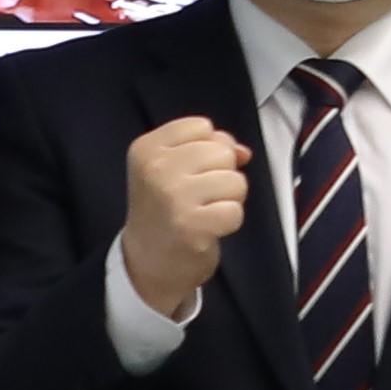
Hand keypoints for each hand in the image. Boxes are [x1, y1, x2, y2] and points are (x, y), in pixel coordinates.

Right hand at [119, 114, 251, 321]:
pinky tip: (209, 227)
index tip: (191, 172)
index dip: (209, 148)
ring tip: (204, 211)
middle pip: (222, 151)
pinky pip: (235, 210)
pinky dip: (229, 221)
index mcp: (147, 148)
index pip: (203, 126)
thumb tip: (243, 151)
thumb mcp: (172, 169)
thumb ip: (208, 148)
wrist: (147, 262)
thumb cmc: (165, 211)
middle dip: (222, 174)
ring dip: (228, 199)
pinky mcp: (192, 226)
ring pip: (235, 180)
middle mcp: (156, 169)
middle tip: (199, 196)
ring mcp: (174, 197)